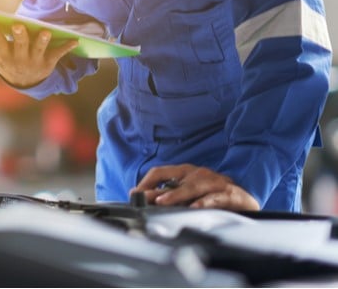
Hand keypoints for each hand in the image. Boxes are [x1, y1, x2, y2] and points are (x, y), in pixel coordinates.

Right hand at [0, 22, 77, 87]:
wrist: (23, 83)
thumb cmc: (3, 60)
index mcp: (3, 55)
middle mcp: (18, 59)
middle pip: (19, 46)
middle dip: (19, 36)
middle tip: (19, 25)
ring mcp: (34, 60)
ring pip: (39, 50)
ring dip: (43, 41)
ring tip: (45, 31)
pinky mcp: (49, 62)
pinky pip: (58, 54)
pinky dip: (67, 47)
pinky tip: (75, 40)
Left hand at [130, 164, 259, 210]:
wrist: (245, 199)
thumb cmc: (212, 195)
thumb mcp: (188, 194)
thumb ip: (169, 196)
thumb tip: (145, 201)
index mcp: (185, 172)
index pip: (160, 172)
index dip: (146, 182)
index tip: (134, 194)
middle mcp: (197, 174)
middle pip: (173, 180)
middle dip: (157, 190)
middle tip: (143, 198)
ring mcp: (213, 182)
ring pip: (192, 187)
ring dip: (176, 195)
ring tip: (163, 202)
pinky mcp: (228, 194)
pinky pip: (214, 198)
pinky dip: (203, 203)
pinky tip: (194, 208)